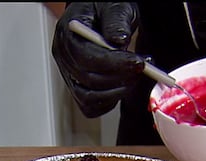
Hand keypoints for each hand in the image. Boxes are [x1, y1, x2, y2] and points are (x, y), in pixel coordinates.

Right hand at [51, 2, 144, 117]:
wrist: (100, 16)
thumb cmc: (104, 9)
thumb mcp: (113, 6)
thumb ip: (116, 21)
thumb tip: (118, 40)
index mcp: (66, 34)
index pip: (85, 57)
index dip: (112, 63)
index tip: (137, 63)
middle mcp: (63, 57)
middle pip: (87, 79)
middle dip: (119, 78)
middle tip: (142, 69)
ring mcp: (69, 75)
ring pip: (88, 97)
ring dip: (116, 92)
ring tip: (135, 77)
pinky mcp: (78, 88)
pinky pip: (90, 106)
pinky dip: (109, 102)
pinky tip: (123, 87)